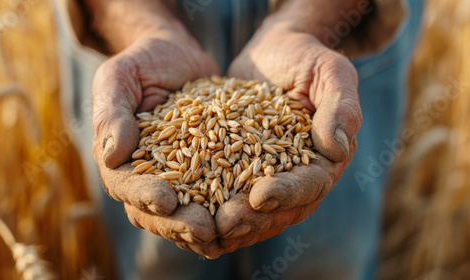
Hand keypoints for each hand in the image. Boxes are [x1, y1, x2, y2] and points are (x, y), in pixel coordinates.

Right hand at [91, 23, 220, 244]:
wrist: (177, 58)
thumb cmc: (143, 63)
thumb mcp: (120, 76)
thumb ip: (112, 112)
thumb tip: (112, 155)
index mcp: (119, 159)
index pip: (125, 186)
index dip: (144, 196)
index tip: (166, 200)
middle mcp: (146, 177)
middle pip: (156, 213)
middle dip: (179, 224)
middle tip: (205, 230)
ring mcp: (177, 180)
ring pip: (186, 215)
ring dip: (206, 229)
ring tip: (229, 232)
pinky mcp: (207, 173)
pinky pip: (215, 199)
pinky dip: (228, 211)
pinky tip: (249, 218)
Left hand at [210, 25, 361, 253]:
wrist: (273, 52)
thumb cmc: (305, 58)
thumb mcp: (330, 72)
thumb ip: (340, 107)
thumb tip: (337, 149)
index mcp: (325, 159)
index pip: (310, 185)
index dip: (286, 194)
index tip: (259, 196)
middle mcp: (299, 174)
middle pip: (280, 207)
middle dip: (253, 218)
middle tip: (224, 224)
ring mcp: (269, 175)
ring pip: (254, 210)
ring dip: (231, 222)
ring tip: (204, 228)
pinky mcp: (241, 168)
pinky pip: (228, 192)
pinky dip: (212, 205)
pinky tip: (189, 211)